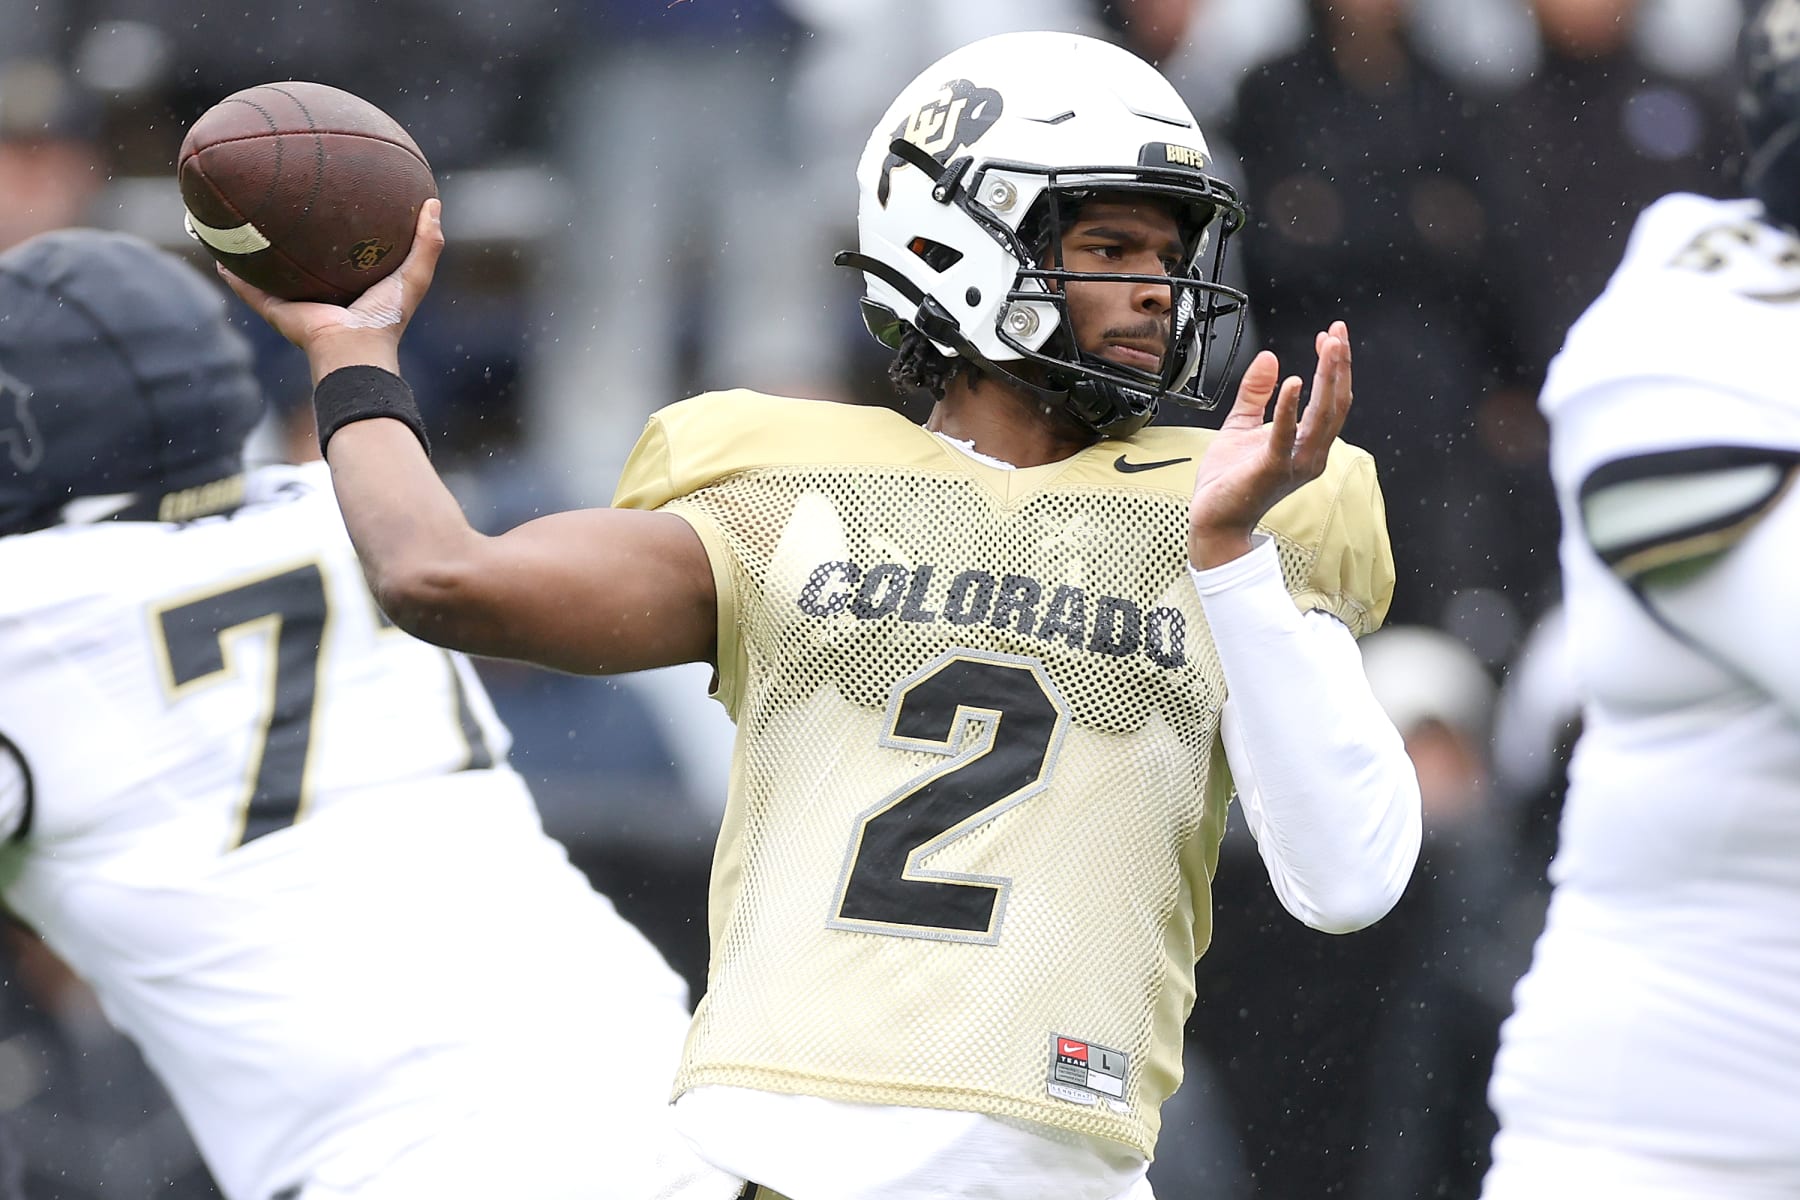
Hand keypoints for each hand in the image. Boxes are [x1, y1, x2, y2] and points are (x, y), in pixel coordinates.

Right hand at [217, 198, 444, 383]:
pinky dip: (232, 273)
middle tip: (279, 203)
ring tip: (236, 222)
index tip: (330, 201)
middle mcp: (320, 293)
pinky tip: (216, 252)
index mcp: (350, 286)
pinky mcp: (275, 310)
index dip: (337, 230)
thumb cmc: (388, 316)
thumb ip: (427, 242)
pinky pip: (247, 288)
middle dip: (290, 237)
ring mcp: (295, 302)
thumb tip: (433, 201)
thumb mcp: (414, 275)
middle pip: (300, 260)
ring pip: (267, 272)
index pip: (342, 253)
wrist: (356, 348)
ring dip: (252, 252)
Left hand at [1188, 320, 1351, 567]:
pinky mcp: (1272, 468)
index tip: (1331, 337)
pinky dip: (1291, 407)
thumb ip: (1255, 394)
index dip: (1335, 368)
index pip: (1331, 401)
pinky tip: (1293, 381)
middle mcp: (1311, 455)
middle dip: (1339, 365)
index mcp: (1308, 446)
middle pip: (1336, 404)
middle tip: (1338, 332)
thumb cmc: (1229, 482)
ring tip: (1329, 346)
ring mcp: (1295, 463)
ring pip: (1322, 415)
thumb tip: (1270, 359)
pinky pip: (1286, 434)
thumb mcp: (1241, 426)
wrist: (1213, 520)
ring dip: (1327, 377)